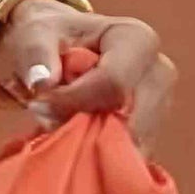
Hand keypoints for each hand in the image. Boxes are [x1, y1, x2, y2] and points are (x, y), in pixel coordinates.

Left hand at [0, 0, 177, 154]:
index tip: (39, 104)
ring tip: (64, 130)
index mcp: (136, 40)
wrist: (59, 50)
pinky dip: (101, 158)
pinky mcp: (150, 132)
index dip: (73, 100)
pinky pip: (130, 156)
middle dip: (86, 129)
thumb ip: (36, 53)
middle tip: (49, 122)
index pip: (113, 82)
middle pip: (131, 118)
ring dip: (93, 147)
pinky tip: (78, 149)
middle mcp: (158, 72)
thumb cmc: (51, 40)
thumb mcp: (35, 35)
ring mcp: (159, 105)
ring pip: (132, 143)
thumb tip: (42, 82)